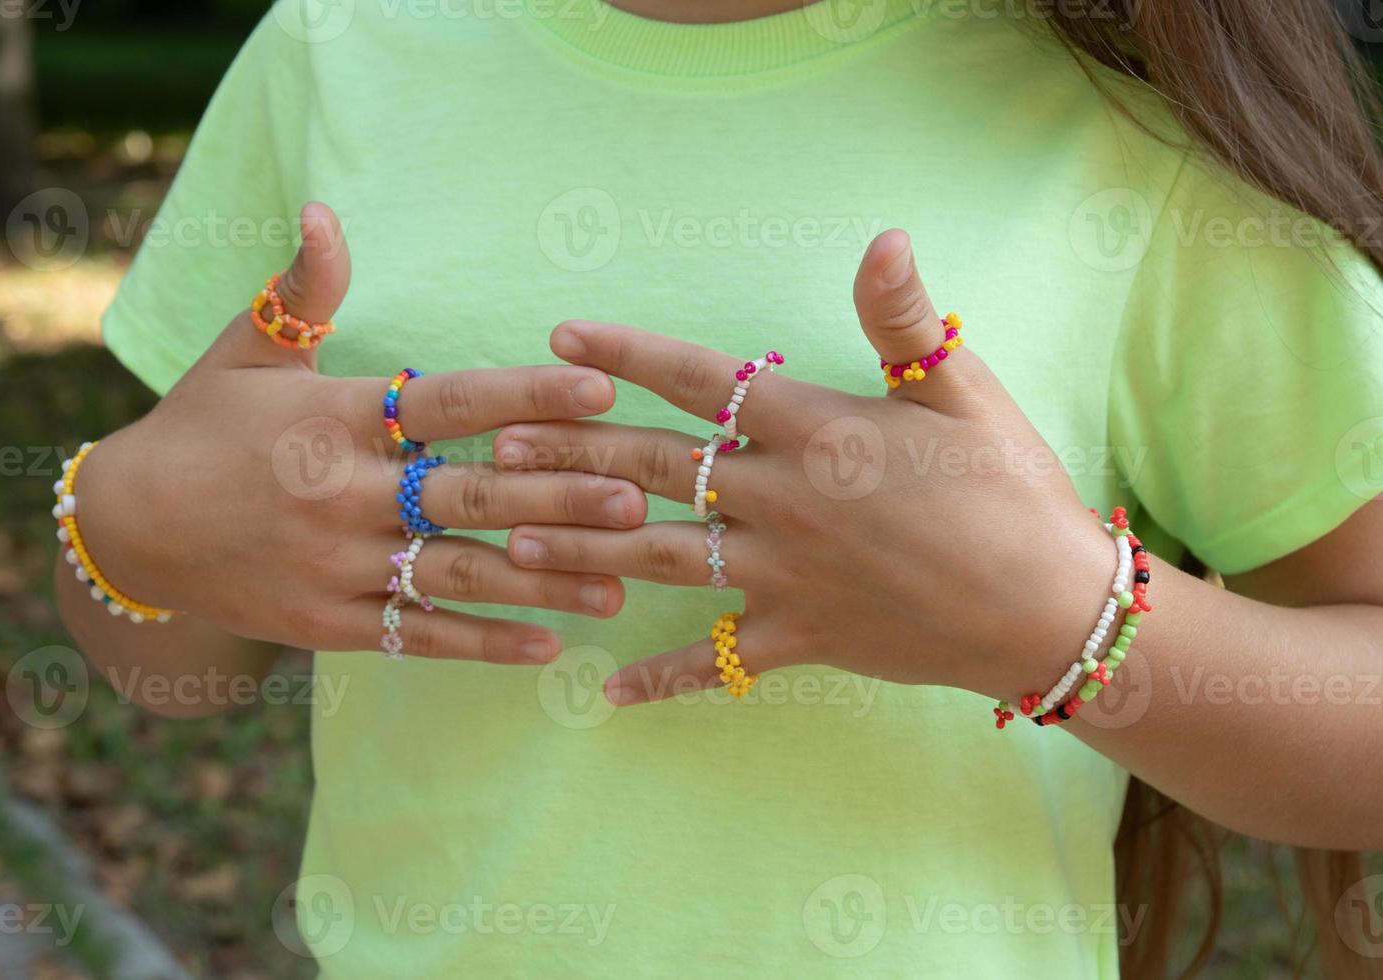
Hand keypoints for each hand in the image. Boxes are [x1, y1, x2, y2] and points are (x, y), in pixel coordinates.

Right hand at [75, 202, 645, 663]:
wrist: (127, 530)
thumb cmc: (200, 426)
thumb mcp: (245, 350)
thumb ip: (301, 289)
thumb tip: (326, 210)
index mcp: (334, 417)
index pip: (448, 401)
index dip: (526, 393)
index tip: (598, 384)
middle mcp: (341, 493)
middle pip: (469, 495)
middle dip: (558, 496)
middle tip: (638, 494)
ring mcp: (336, 565)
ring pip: (458, 573)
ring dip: (545, 578)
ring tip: (622, 581)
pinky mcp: (330, 623)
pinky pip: (419, 634)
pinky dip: (484, 641)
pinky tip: (549, 644)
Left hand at [494, 229, 1117, 701]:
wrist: (1049, 608)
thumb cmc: (1011, 490)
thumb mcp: (962, 393)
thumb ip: (905, 320)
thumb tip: (883, 235)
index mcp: (813, 432)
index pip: (700, 381)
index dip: (628, 355)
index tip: (562, 337)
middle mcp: (780, 502)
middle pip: (656, 469)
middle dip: (573, 452)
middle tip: (499, 442)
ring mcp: (783, 576)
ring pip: (659, 559)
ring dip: (581, 548)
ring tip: (511, 541)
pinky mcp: (800, 637)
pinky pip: (718, 661)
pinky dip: (664, 678)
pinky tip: (605, 694)